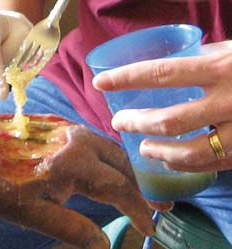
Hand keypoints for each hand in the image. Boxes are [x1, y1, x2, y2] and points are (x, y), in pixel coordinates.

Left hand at [0, 123, 171, 248]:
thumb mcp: (30, 212)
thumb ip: (69, 227)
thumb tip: (102, 245)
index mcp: (74, 162)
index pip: (118, 187)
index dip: (137, 208)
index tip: (149, 225)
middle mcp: (78, 139)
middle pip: (121, 163)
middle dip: (136, 186)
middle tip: (145, 207)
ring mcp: (68, 128)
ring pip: (108, 148)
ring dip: (121, 170)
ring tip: (124, 190)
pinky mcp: (58, 124)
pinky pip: (92, 140)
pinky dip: (105, 158)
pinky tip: (96, 169)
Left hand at [93, 40, 231, 171]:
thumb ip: (203, 58)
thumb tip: (172, 64)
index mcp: (220, 69)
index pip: (162, 74)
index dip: (126, 79)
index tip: (100, 83)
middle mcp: (228, 101)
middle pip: (168, 120)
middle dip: (136, 123)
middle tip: (119, 122)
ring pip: (189, 152)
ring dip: (159, 152)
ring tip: (143, 148)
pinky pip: (210, 164)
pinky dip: (185, 165)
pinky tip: (170, 161)